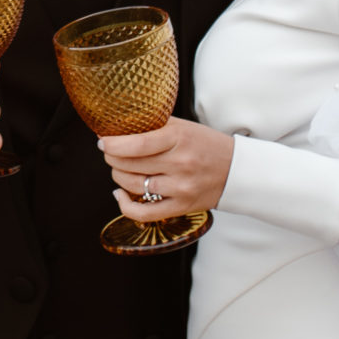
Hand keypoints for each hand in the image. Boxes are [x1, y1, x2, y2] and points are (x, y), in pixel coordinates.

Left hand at [100, 117, 235, 223]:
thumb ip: (154, 125)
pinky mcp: (181, 206)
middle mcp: (180, 164)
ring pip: (133, 185)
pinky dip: (124, 205)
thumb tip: (117, 128)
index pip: (136, 144)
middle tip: (110, 152)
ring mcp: (180, 188)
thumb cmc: (206, 145)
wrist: (236, 170)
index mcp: (179, 138)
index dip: (113, 144)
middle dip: (112, 157)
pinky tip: (120, 195)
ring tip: (119, 168)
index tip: (103, 141)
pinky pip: (143, 212)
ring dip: (118, 176)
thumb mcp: (183, 127)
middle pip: (130, 164)